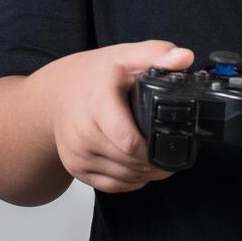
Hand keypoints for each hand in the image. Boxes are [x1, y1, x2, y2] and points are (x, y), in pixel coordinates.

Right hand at [36, 40, 194, 193]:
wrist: (56, 93)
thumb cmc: (93, 75)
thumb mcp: (125, 56)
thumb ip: (156, 54)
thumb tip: (185, 57)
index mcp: (97, 104)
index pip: (129, 142)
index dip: (155, 150)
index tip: (172, 143)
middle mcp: (82, 132)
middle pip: (130, 163)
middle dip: (155, 163)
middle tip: (172, 155)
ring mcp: (77, 153)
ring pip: (122, 178)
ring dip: (145, 174)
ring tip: (159, 162)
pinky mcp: (75, 168)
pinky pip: (110, 186)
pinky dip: (130, 182)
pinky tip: (140, 170)